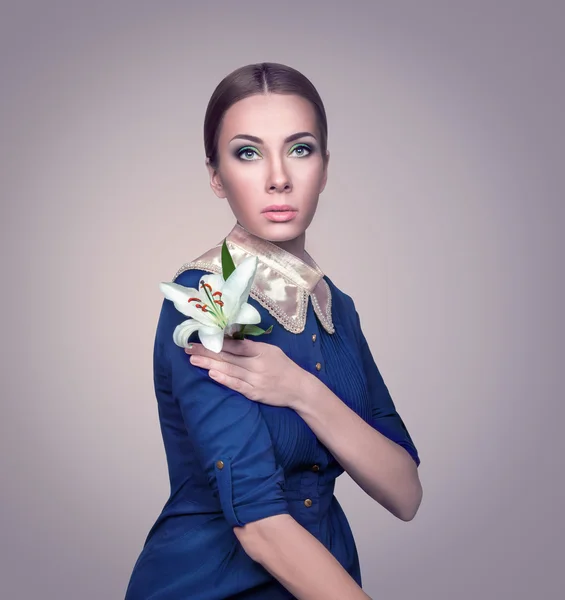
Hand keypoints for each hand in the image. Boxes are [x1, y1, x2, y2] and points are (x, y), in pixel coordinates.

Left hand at [184, 338, 306, 408]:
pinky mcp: (254, 393)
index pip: (236, 345)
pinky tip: (211, 373)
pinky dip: (223, 379)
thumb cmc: (283, 366)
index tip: (201, 336)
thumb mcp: (271, 350)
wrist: (298, 388)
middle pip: (228, 356)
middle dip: (207, 351)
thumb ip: (252, 346)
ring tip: (193, 359)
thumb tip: (231, 339)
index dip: (218, 341)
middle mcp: (256, 364)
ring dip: (209, 364)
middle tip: (189, 347)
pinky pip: (236, 385)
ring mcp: (255, 379)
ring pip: (229, 370)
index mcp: (261, 351)